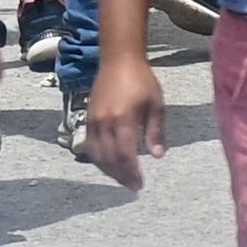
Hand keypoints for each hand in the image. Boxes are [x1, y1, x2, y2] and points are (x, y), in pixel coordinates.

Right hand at [82, 53, 166, 189]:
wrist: (118, 60)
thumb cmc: (142, 80)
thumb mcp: (156, 105)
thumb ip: (155, 132)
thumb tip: (157, 156)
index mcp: (123, 118)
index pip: (125, 154)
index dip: (131, 172)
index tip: (139, 184)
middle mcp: (105, 122)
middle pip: (109, 158)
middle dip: (121, 176)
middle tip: (133, 186)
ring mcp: (94, 120)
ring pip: (97, 154)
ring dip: (109, 170)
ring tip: (122, 179)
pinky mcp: (88, 118)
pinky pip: (90, 145)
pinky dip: (98, 159)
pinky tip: (109, 165)